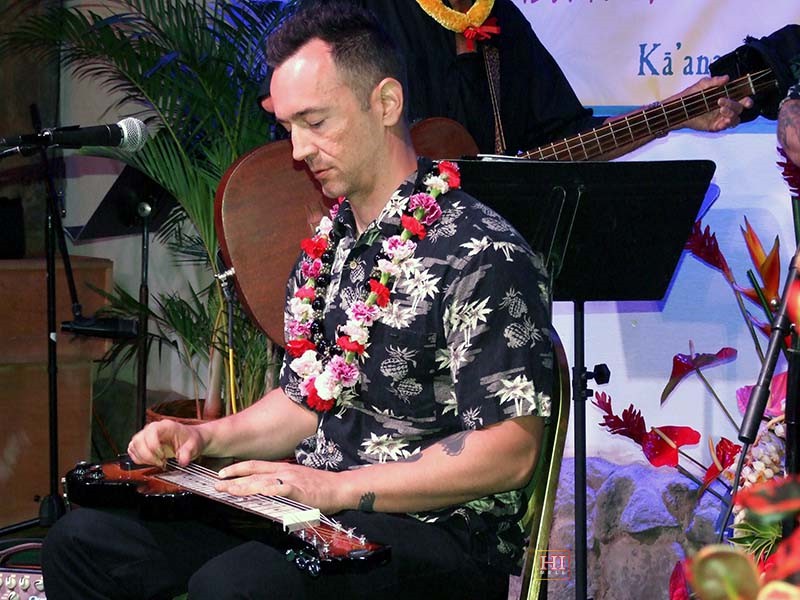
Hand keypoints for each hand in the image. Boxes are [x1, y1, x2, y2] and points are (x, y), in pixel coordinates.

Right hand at [127, 420, 205, 467]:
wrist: (190, 439)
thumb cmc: (190, 439)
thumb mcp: (194, 446)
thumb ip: (188, 452)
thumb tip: (183, 461)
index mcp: (165, 426)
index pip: (151, 431)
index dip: (153, 446)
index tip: (162, 456)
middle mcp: (153, 429)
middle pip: (138, 440)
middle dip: (147, 455)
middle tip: (160, 462)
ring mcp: (146, 436)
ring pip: (134, 446)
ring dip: (143, 458)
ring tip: (157, 462)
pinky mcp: (143, 444)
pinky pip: (132, 451)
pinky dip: (138, 459)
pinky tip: (150, 461)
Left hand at [215, 460, 350, 514]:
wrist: (341, 487)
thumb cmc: (322, 488)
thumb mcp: (299, 483)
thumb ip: (283, 487)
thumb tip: (269, 493)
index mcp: (283, 469)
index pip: (256, 466)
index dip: (238, 468)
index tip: (223, 473)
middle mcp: (283, 471)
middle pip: (253, 471)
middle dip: (233, 477)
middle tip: (217, 482)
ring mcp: (289, 479)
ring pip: (260, 481)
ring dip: (241, 485)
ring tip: (226, 489)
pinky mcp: (296, 489)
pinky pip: (276, 489)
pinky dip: (263, 491)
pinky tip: (252, 494)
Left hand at [676, 75, 753, 132]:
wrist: (678, 108)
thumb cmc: (691, 95)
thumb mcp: (702, 85)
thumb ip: (713, 81)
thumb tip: (726, 78)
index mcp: (727, 96)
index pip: (742, 98)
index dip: (747, 99)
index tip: (746, 99)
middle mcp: (727, 107)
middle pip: (740, 108)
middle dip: (735, 104)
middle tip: (722, 101)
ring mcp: (721, 117)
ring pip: (736, 119)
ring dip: (731, 114)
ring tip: (721, 109)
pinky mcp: (715, 125)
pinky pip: (726, 126)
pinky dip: (727, 123)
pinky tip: (724, 120)